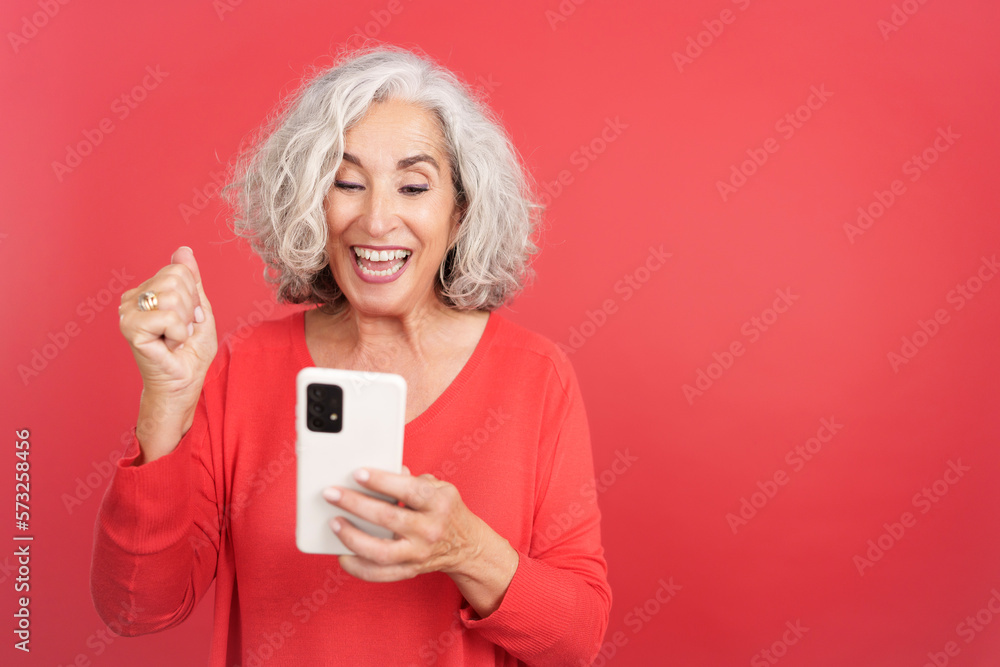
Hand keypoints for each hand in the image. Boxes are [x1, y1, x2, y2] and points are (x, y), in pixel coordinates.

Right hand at [119, 246, 216, 398]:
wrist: (183, 382)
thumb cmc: (190, 351)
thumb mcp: (199, 309)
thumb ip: (191, 280)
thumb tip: (183, 250)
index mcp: (146, 291)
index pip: (179, 270)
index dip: (194, 296)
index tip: (188, 318)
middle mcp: (132, 298)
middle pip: (176, 279)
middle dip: (190, 307)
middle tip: (181, 329)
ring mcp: (128, 312)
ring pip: (173, 295)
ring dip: (185, 322)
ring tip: (174, 337)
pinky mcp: (131, 328)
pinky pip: (169, 316)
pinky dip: (179, 333)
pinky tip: (169, 344)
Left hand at [323, 468, 518, 615]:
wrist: (466, 546)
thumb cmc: (446, 510)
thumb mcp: (439, 487)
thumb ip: (412, 479)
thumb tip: (384, 470)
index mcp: (439, 504)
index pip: (409, 491)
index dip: (382, 481)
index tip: (358, 473)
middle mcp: (430, 530)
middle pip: (388, 518)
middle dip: (356, 504)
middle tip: (332, 493)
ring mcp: (419, 554)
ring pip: (380, 551)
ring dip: (352, 537)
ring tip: (334, 522)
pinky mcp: (410, 570)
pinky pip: (379, 574)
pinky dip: (357, 567)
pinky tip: (341, 554)